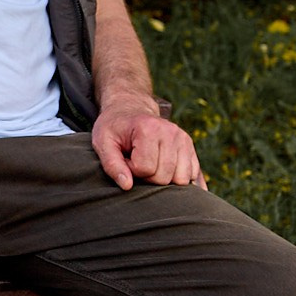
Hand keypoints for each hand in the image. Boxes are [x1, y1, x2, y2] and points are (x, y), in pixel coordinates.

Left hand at [91, 98, 205, 190]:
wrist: (130, 109)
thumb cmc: (114, 128)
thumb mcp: (102, 142)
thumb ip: (112, 165)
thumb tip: (127, 186)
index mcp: (149, 130)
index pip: (145, 169)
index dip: (131, 169)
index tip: (125, 158)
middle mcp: (171, 133)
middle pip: (164, 177)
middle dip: (147, 177)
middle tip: (136, 161)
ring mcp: (184, 140)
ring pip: (181, 180)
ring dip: (163, 179)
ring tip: (150, 164)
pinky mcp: (190, 147)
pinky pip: (193, 176)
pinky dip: (178, 179)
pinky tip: (165, 171)